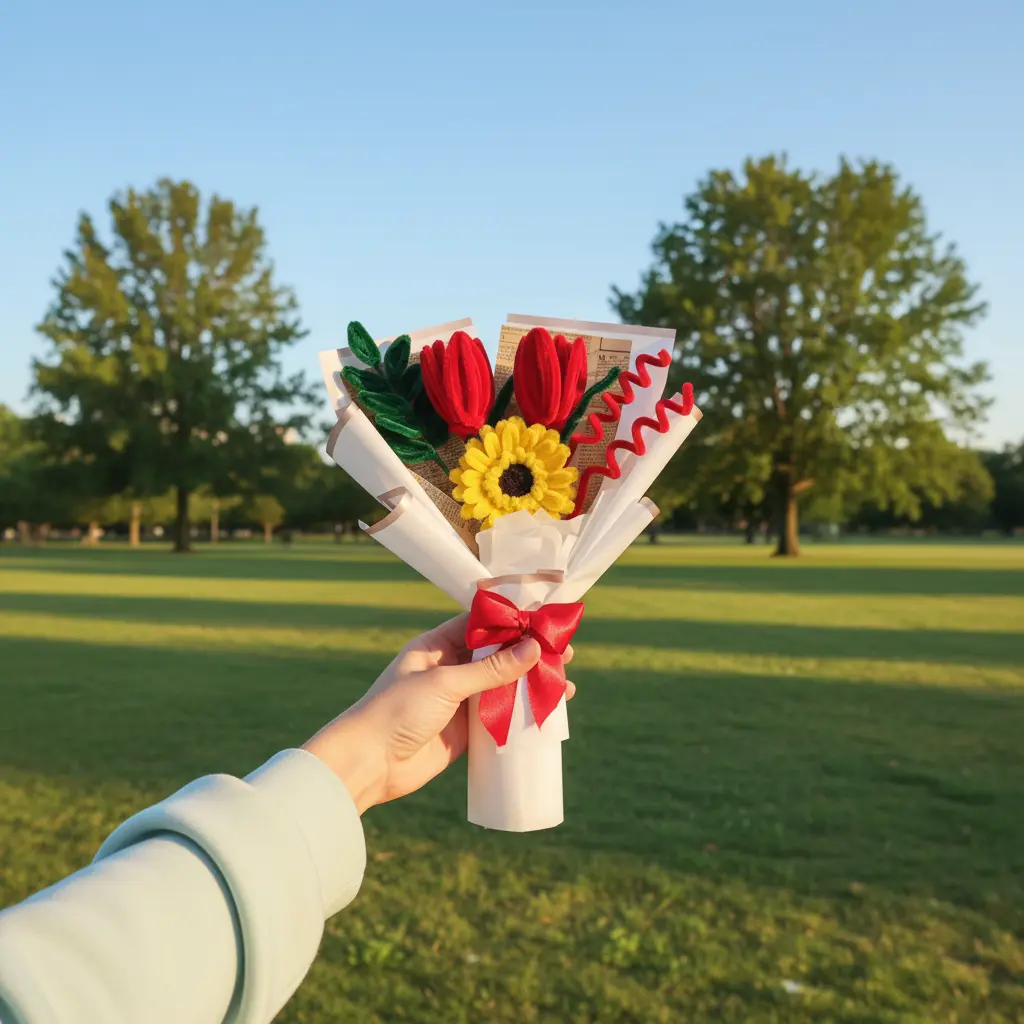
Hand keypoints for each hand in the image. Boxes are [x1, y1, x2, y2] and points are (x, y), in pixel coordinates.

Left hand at [303, 613, 575, 813]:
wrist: (368, 764)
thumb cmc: (396, 711)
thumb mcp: (445, 683)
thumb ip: (490, 669)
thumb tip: (533, 649)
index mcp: (437, 646)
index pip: (481, 624)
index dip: (514, 621)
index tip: (546, 620)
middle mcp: (450, 669)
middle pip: (498, 655)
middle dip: (530, 655)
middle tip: (566, 654)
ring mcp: (458, 701)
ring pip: (503, 687)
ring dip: (532, 686)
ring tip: (565, 686)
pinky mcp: (465, 732)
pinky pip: (499, 718)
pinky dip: (522, 715)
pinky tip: (547, 713)